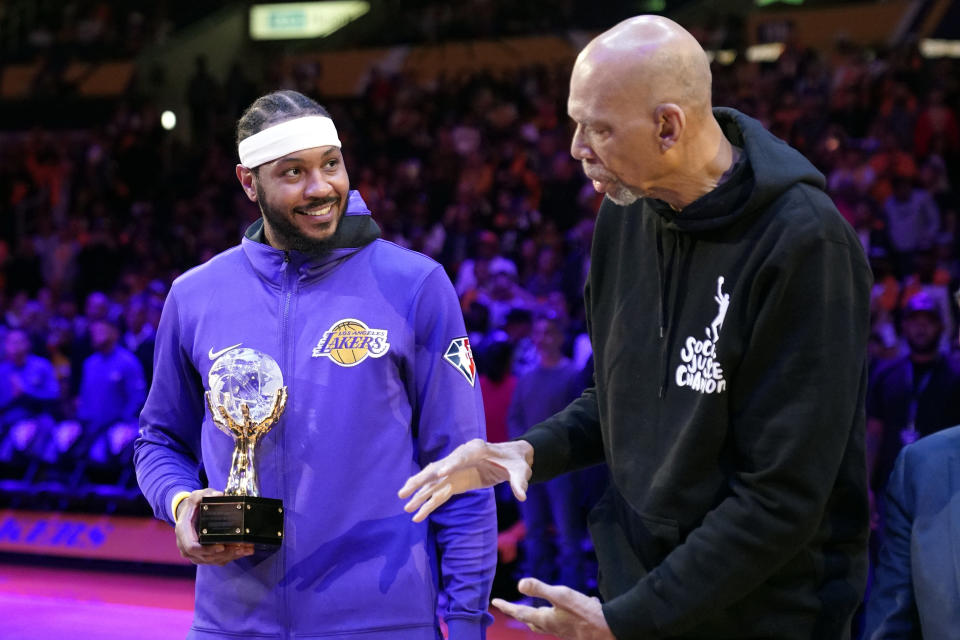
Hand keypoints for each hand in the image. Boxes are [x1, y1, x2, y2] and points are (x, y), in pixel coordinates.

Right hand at [175, 488, 254, 564]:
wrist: (189, 514)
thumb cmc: (193, 506)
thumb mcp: (196, 496)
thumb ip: (204, 494)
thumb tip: (219, 495)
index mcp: (183, 532)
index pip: (192, 547)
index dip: (207, 549)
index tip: (221, 546)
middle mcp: (186, 546)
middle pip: (206, 556)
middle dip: (226, 553)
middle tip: (242, 548)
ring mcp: (194, 553)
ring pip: (213, 560)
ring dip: (231, 556)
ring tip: (247, 549)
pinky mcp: (203, 556)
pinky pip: (217, 560)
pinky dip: (230, 557)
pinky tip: (243, 551)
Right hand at [398, 438, 532, 521]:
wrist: (513, 459)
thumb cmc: (517, 462)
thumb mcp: (521, 470)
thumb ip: (520, 481)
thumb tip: (523, 495)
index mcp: (477, 449)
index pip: (461, 457)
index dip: (450, 464)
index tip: (439, 473)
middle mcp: (461, 457)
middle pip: (438, 468)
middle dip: (422, 479)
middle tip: (405, 490)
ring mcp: (455, 470)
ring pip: (433, 481)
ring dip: (418, 492)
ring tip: (403, 503)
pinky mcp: (456, 481)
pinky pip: (439, 493)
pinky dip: (428, 503)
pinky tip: (417, 514)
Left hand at [492, 578, 614, 639]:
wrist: (609, 630)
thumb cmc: (585, 613)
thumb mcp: (562, 595)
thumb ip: (541, 589)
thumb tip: (520, 584)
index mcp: (546, 619)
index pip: (520, 612)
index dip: (507, 606)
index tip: (495, 602)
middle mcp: (552, 627)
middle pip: (531, 622)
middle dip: (520, 615)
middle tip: (510, 609)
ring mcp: (564, 631)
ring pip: (546, 625)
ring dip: (537, 617)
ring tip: (533, 612)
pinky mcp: (575, 631)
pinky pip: (563, 622)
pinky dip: (560, 615)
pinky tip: (572, 607)